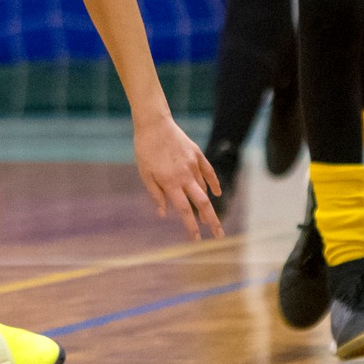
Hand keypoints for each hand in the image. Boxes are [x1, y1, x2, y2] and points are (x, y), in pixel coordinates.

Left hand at [133, 115, 223, 240]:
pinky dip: (214, 183)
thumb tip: (164, 213)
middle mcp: (185, 176)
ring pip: (204, 188)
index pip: (184, 210)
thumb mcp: (145, 174)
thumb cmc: (145, 150)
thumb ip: (156, 194)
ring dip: (205, 203)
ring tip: (205, 216)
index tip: (197, 239)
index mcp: (170, 183)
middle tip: (219, 235)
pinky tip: (217, 193)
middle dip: (211, 221)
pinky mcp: (197, 154)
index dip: (191, 226)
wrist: (154, 124)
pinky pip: (208, 172)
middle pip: (203, 203)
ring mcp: (193, 164)